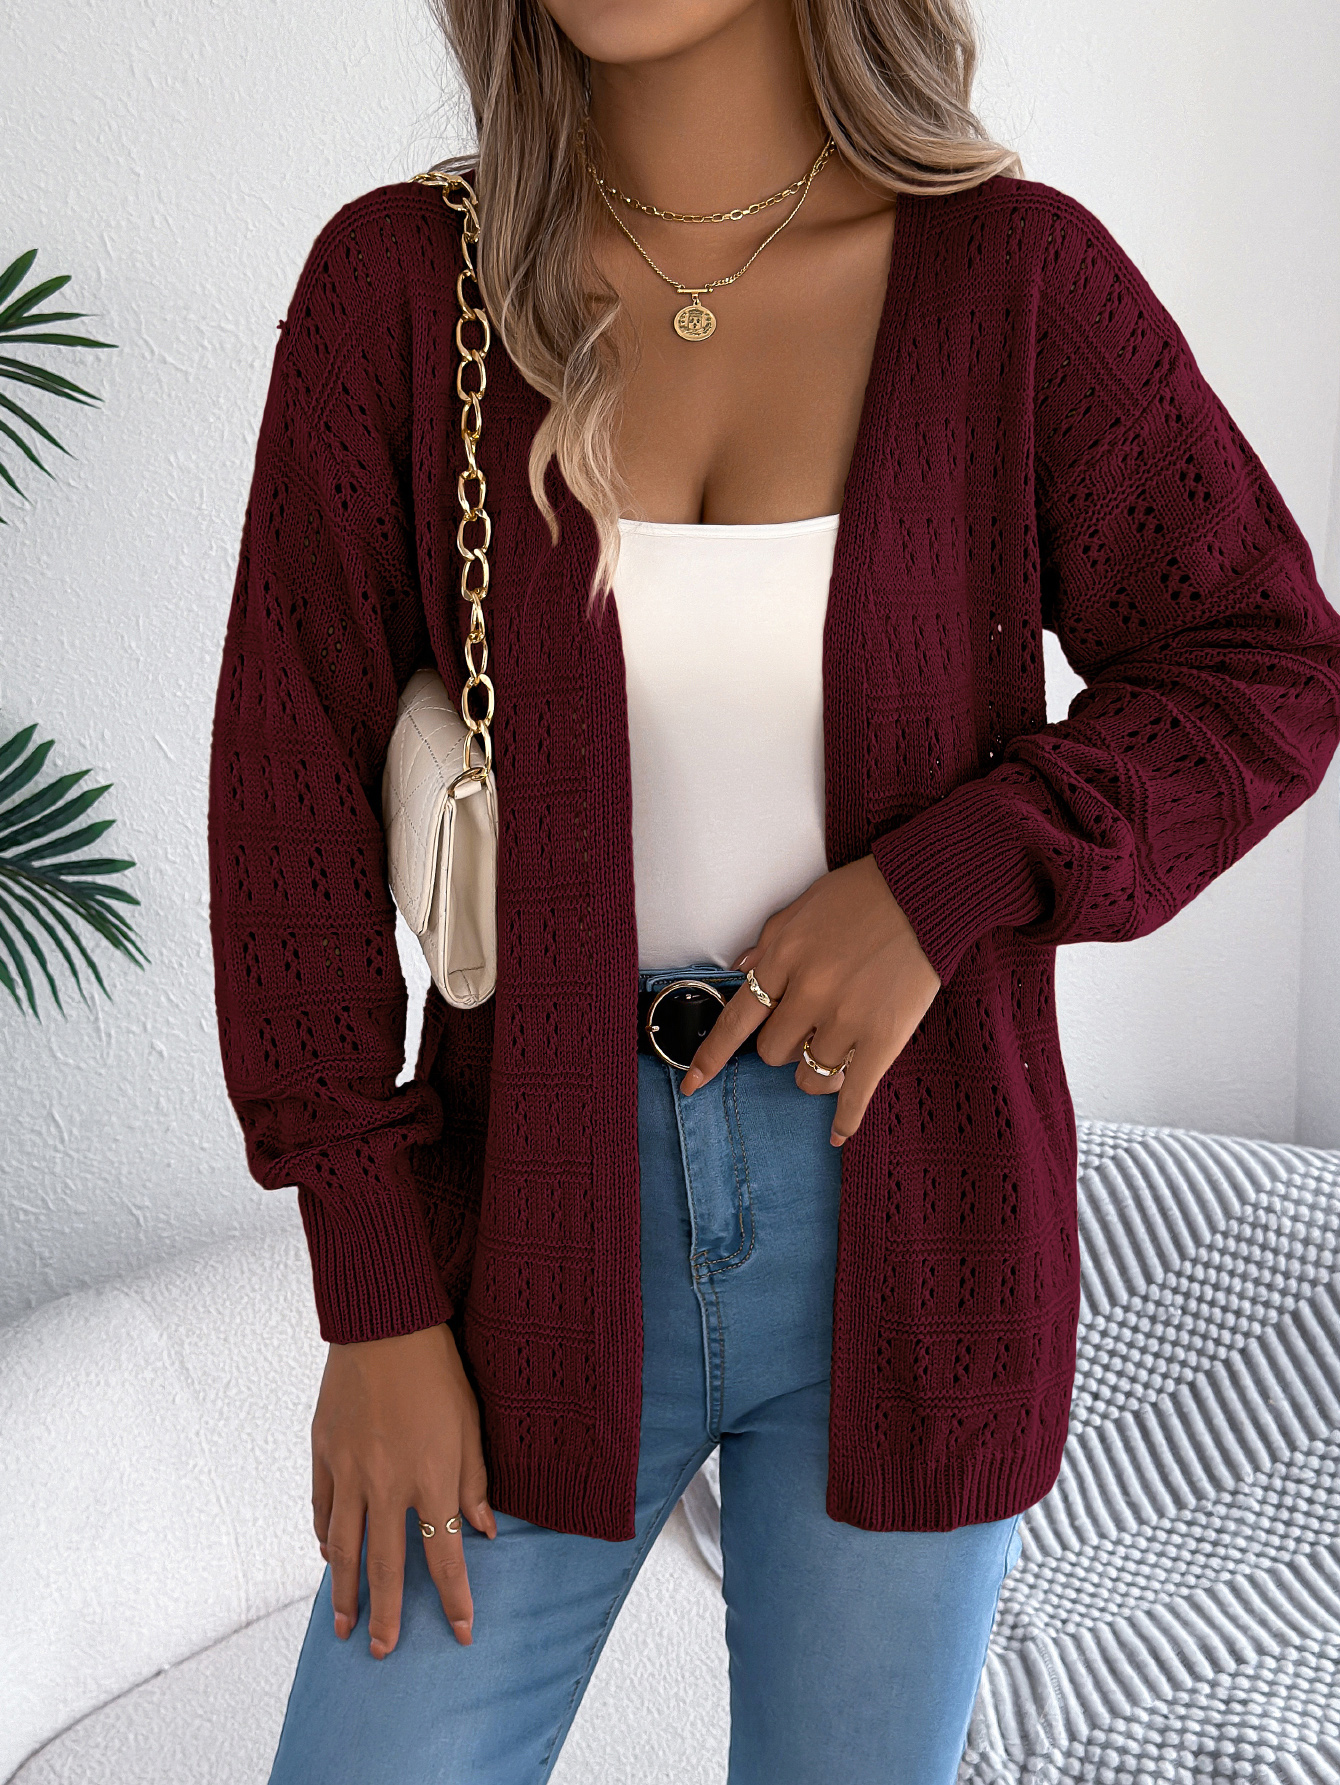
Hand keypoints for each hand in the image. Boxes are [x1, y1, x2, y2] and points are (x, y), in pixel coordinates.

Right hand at [311, 1322, 495, 1657]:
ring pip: (342, 1549)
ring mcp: (348, 1472)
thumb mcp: (470, 1423)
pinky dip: (324, 1538)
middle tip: (383, 1652)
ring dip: (344, 1592)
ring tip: (345, 1627)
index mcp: (431, 1478)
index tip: (460, 1634)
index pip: (444, 1557)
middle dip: (386, 1616)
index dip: (454, 1599)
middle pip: (386, 1568)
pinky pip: (321, 1510)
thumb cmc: (437, 1370)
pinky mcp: (323, 1454)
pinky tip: (328, 1557)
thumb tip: (485, 1532)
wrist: (383, 1325)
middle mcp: (386, 1485)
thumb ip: (475, 1481)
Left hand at [680, 854, 940, 1145]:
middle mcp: (809, 993)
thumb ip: (769, 943)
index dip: (711, 1057)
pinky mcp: (883, 1038)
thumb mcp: (801, 908)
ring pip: (809, 1076)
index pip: (736, 1021)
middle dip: (782, 1046)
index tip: (692, 1084)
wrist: (924, 893)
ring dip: (815, 1071)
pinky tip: (838, 1133)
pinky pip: (854, 1093)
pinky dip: (845, 1119)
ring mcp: (846, 1019)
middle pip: (772, 1052)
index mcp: (783, 959)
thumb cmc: (862, 895)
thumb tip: (742, 970)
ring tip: (833, 1052)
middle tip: (806, 1028)